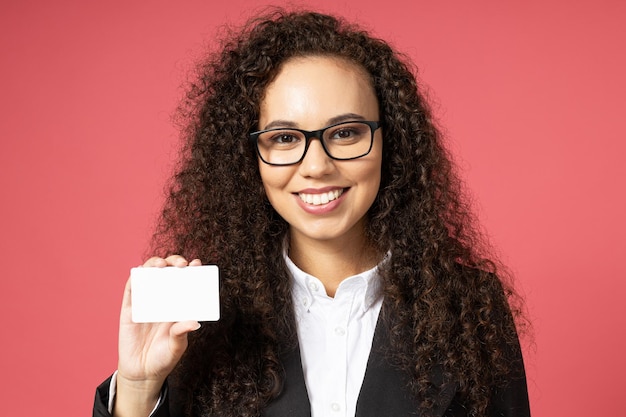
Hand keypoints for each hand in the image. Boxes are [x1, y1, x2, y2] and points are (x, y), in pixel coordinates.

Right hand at [114, 255, 201, 416]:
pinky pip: (131, 288)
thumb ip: (182, 333)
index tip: (197, 264)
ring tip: (161, 265)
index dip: (192, 270)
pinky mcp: (130, 308)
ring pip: (149, 274)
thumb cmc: (164, 358)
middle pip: (168, 272)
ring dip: (154, 264)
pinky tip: (140, 272)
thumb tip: (194, 322)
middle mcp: (163, 299)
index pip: (186, 281)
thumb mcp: (177, 346)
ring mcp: (146, 301)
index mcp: (178, 305)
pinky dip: (135, 277)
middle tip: (181, 265)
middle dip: (175, 262)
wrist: (142, 373)